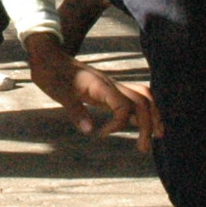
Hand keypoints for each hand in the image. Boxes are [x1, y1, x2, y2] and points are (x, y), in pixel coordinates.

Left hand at [23, 30, 157, 149]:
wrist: (49, 56)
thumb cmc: (52, 74)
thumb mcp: (59, 93)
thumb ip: (76, 111)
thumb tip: (90, 130)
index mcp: (102, 86)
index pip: (125, 106)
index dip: (118, 124)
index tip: (101, 134)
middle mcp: (112, 85)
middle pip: (143, 102)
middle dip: (148, 125)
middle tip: (143, 149)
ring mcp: (113, 86)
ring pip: (143, 98)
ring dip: (152, 116)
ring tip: (156, 136)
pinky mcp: (109, 90)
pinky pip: (134, 98)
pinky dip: (143, 110)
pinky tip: (142, 123)